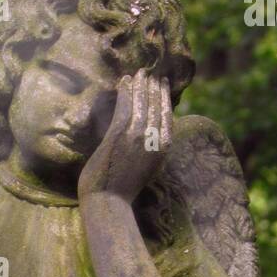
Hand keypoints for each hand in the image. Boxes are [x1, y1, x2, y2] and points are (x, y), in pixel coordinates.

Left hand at [78, 70, 171, 202]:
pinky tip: (125, 81)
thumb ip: (150, 149)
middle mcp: (153, 141)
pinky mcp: (119, 136)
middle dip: (154, 86)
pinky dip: (125, 92)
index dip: (164, 97)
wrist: (109, 204)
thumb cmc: (123, 191)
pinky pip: (124, 107)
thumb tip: (150, 132)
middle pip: (156, 106)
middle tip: (152, 73)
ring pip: (142, 103)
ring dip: (140, 85)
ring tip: (140, 73)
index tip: (163, 83)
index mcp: (162, 149)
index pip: (167, 116)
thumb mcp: (146, 169)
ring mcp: (136, 137)